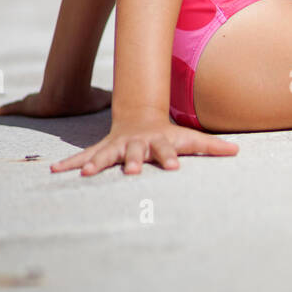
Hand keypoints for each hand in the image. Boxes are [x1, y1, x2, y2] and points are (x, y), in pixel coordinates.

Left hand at [0, 83, 112, 118]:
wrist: (70, 95)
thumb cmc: (83, 98)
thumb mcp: (101, 101)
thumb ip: (113, 99)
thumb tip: (133, 96)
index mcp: (59, 102)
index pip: (52, 101)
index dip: (48, 101)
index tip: (46, 103)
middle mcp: (45, 100)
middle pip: (33, 102)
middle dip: (26, 104)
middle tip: (19, 107)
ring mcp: (35, 103)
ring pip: (20, 105)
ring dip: (10, 108)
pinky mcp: (28, 106)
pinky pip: (12, 108)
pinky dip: (2, 109)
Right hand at [49, 119, 239, 175]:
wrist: (140, 117)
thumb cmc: (168, 135)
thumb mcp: (190, 139)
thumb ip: (211, 146)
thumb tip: (237, 151)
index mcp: (158, 144)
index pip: (167, 152)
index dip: (170, 159)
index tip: (175, 169)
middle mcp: (135, 145)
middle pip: (134, 154)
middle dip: (132, 162)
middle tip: (132, 172)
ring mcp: (116, 147)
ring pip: (104, 156)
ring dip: (94, 164)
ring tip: (84, 174)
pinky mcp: (101, 151)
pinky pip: (84, 158)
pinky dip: (69, 164)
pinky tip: (53, 171)